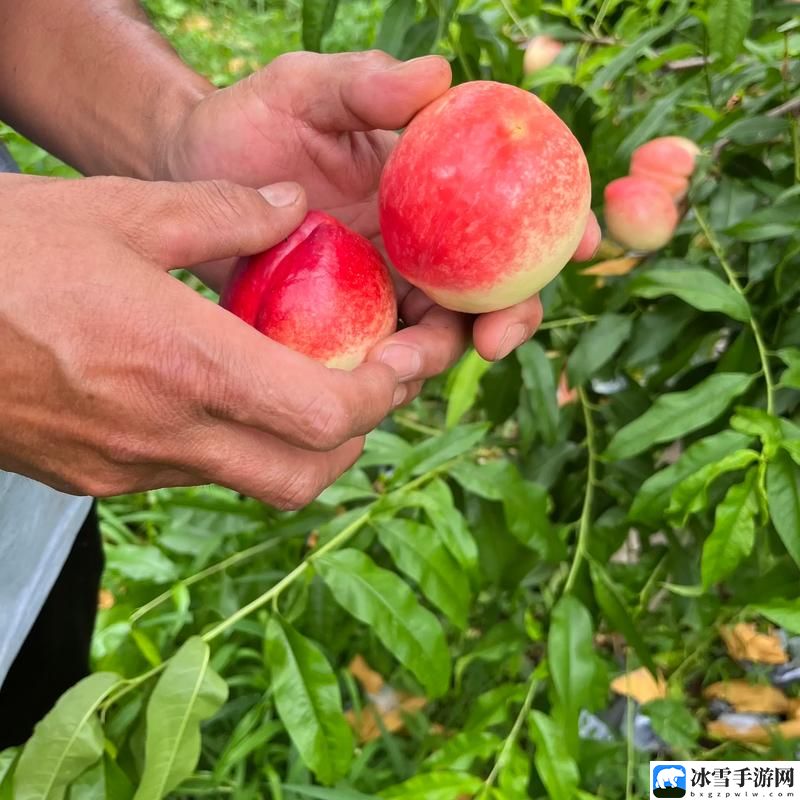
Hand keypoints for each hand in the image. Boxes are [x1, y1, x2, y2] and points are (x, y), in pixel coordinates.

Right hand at [0, 174, 401, 505]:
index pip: (325, 417)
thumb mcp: (119, 211)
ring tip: (308, 390)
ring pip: (255, 482)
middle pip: (306, 473)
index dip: (380, 397)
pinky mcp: (98, 479)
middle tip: (367, 386)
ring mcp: (129, 467)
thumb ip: (222, 214)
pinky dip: (235, 445)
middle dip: (356, 435)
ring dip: (299, 445)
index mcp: (183, 363)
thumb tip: (292, 212)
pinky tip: (225, 397)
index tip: (396, 366)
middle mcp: (165, 434)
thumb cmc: (5, 256)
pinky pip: (196, 476)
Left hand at [162, 51, 600, 394]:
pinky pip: (382, 355)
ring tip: (401, 367)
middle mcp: (426, 242)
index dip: (560, 226)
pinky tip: (365, 379)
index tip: (588, 243)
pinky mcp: (352, 324)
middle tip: (492, 340)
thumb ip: (365, 85)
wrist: (188, 174)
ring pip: (442, 334)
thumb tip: (441, 75)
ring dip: (439, 357)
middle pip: (493, 288)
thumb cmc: (251, 123)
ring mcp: (390, 288)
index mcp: (436, 186)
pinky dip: (386, 372)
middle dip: (509, 319)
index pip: (513, 208)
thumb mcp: (303, 89)